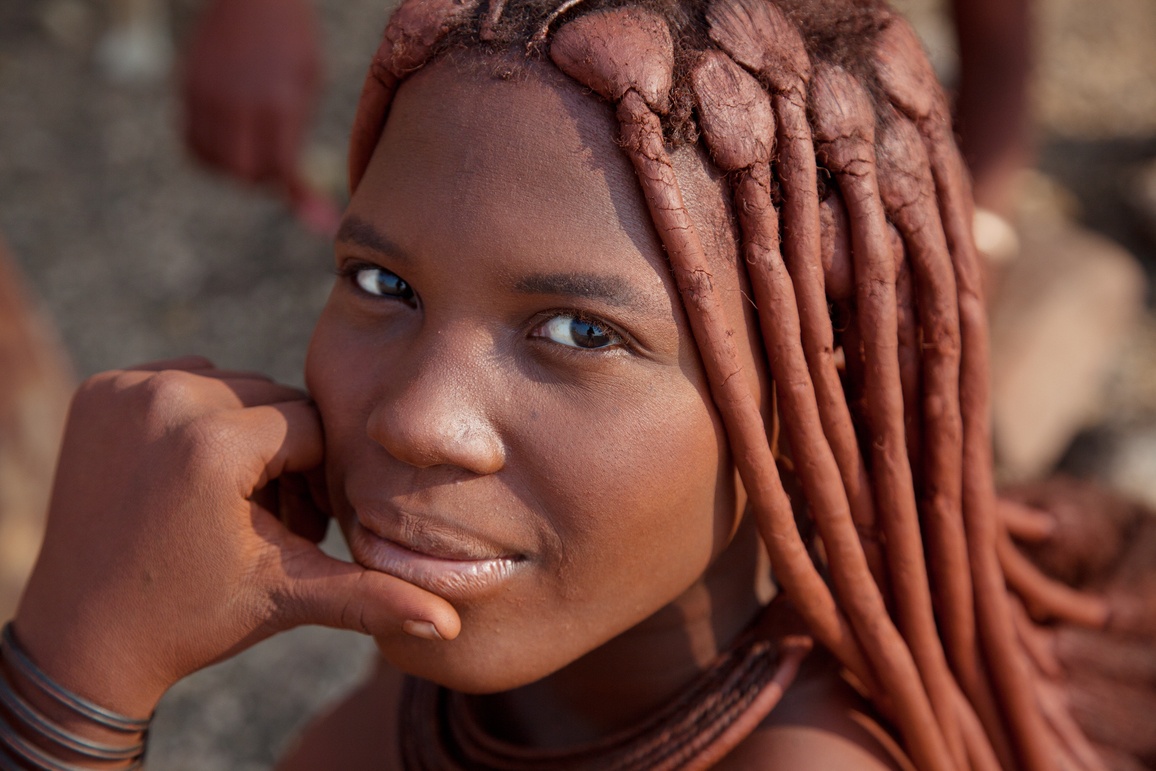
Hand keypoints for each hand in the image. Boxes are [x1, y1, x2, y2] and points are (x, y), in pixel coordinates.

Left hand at [13, 357, 459, 718]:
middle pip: (275, 402)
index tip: (295, 529)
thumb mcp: (287, 596)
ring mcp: (126, 391)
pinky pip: (182, 380)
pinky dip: (196, 417)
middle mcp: (165, 400)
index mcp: (213, 444)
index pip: (311, 429)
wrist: (83, 635)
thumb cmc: (191, 617)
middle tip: (266, 521)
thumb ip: (372, 597)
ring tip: (229, 502)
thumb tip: (450, 624)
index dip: (315, 481)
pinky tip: (188, 478)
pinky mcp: (99, 390)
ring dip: (244, 434)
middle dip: (283, 457)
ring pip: (234, 387)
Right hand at [181, 0, 338, 233]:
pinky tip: (228, 139)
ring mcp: (208, 95)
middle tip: (273, 166)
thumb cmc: (292, 38)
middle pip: (243, 173)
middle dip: (261, 179)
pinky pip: (191, 141)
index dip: (292, 187)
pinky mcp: (187, 87)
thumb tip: (311, 198)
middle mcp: (239, 102)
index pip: (280, 169)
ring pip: (212, 162)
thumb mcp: (310, 82)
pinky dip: (209, 153)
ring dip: (233, 168)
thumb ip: (302, 138)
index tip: (301, 188)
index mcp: (279, 102)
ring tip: (251, 148)